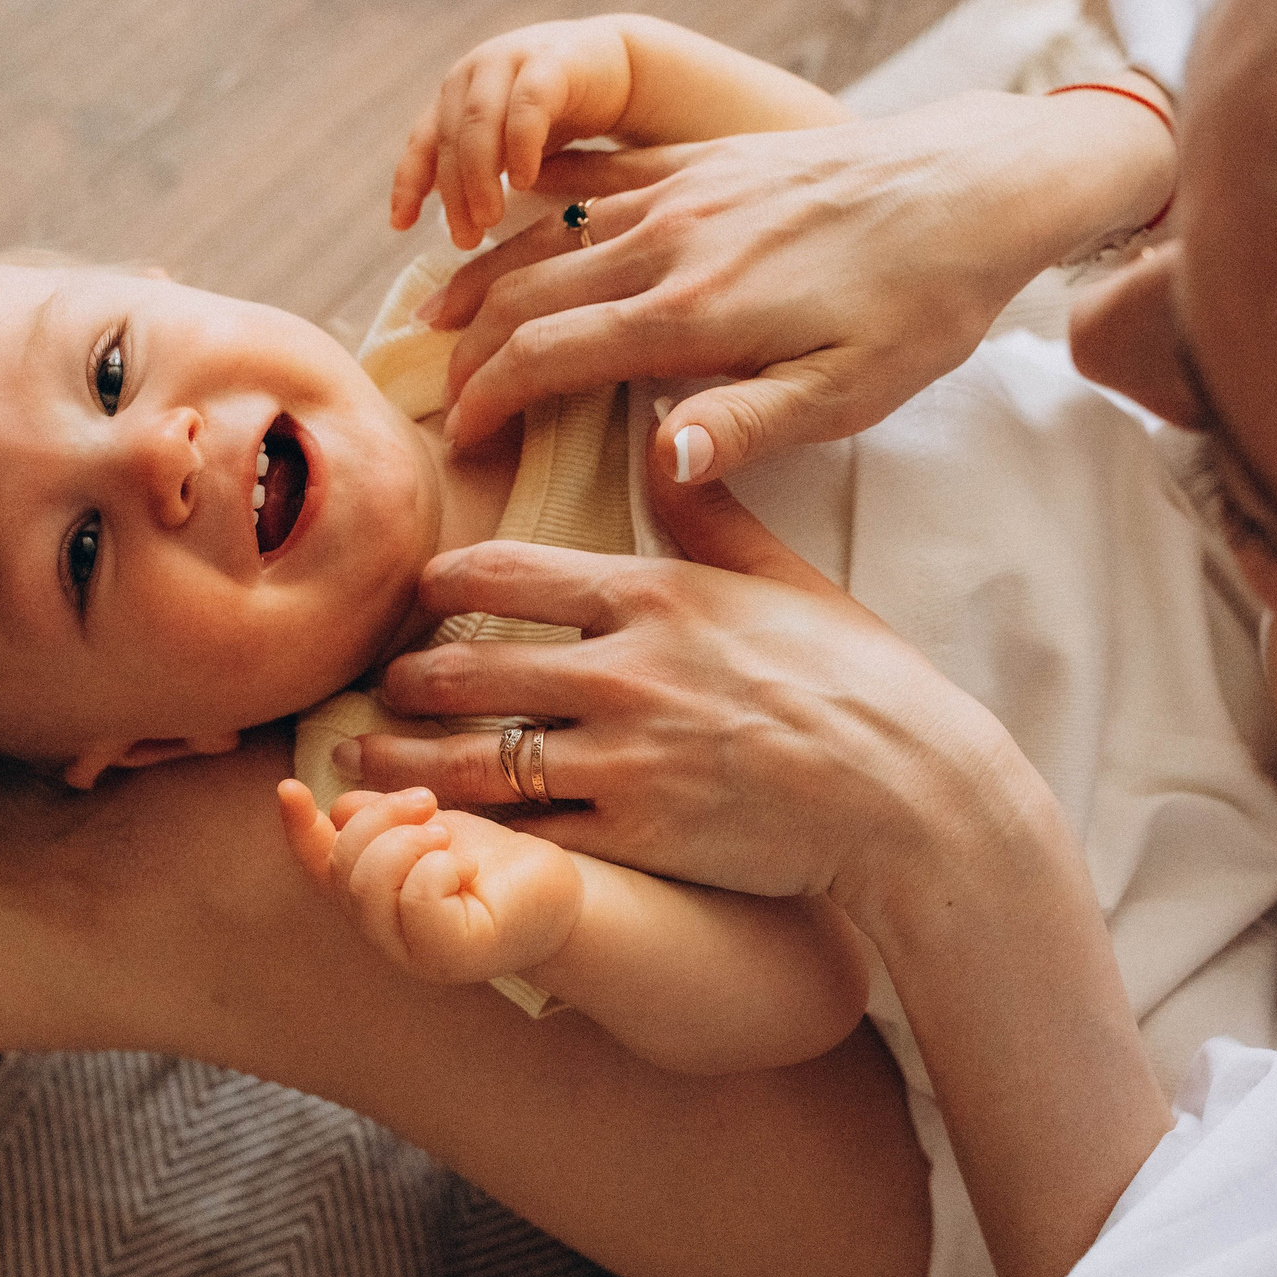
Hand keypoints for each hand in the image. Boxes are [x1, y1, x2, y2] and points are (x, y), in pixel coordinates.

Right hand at [280, 782, 582, 983]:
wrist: (562, 894)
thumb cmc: (497, 864)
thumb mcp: (433, 828)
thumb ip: (383, 822)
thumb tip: (338, 808)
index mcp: (373, 896)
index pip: (318, 865)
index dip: (297, 829)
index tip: (289, 787)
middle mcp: (383, 931)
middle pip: (341, 869)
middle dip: (380, 819)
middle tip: (428, 802)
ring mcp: (412, 951)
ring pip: (368, 884)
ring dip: (407, 842)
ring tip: (445, 836)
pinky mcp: (449, 956)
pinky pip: (414, 900)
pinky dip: (435, 867)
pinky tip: (463, 867)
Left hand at [328, 462, 1039, 913]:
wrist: (912, 793)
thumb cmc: (864, 685)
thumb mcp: (789, 580)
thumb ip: (712, 517)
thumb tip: (665, 439)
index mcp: (658, 595)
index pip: (507, 571)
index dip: (442, 581)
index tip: (421, 591)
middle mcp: (627, 669)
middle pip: (470, 663)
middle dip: (409, 675)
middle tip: (382, 683)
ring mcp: (625, 757)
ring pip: (475, 756)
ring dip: (403, 758)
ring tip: (363, 763)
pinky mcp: (635, 836)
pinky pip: (524, 833)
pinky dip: (468, 834)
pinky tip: (430, 833)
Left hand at [392, 18, 638, 250]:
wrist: (621, 71)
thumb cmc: (562, 117)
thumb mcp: (513, 147)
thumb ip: (485, 173)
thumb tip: (458, 228)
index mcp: (457, 95)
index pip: (422, 141)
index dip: (408, 182)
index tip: (401, 225)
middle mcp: (475, 74)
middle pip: (450, 139)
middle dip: (453, 193)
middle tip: (465, 238)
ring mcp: (510, 61)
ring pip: (478, 122)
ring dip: (479, 175)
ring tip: (489, 219)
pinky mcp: (551, 63)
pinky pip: (527, 107)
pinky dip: (520, 145)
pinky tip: (523, 182)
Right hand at [417, 88, 1175, 478]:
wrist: (977, 182)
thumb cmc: (924, 304)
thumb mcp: (852, 392)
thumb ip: (748, 426)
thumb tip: (658, 458)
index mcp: (692, 312)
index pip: (546, 357)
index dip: (487, 401)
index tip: (460, 439)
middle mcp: (668, 239)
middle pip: (525, 293)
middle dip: (467, 348)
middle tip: (438, 395)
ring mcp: (682, 186)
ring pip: (547, 231)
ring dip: (485, 275)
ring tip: (441, 315)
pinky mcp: (706, 153)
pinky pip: (596, 174)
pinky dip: (539, 206)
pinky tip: (513, 215)